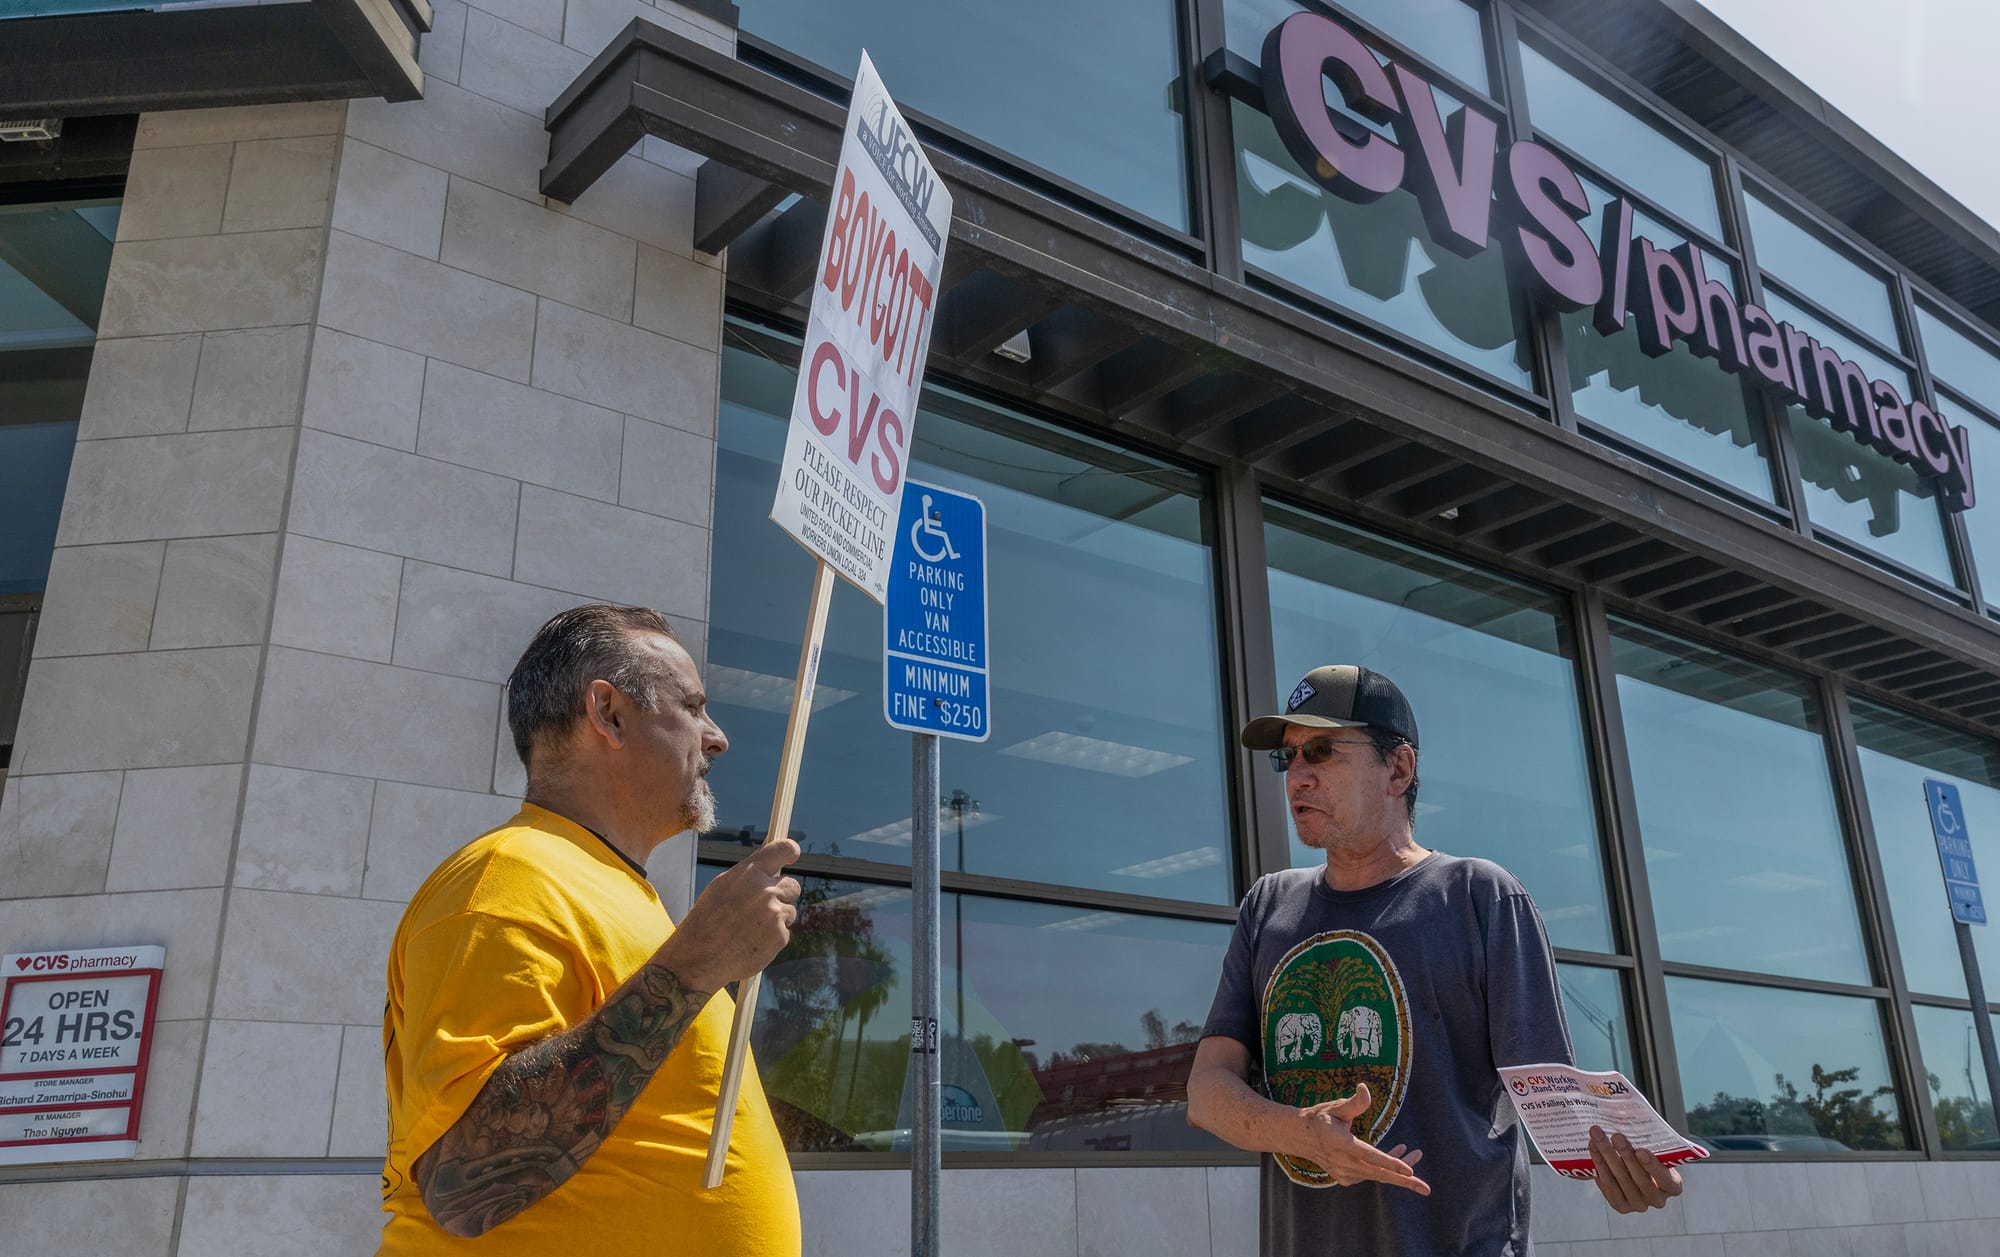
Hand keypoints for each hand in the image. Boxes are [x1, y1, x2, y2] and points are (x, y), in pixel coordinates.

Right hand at [660, 837, 801, 991]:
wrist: (699, 958)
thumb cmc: (707, 921)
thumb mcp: (722, 886)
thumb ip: (749, 870)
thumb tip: (766, 846)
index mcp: (749, 873)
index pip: (782, 849)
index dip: (791, 850)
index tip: (793, 853)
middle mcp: (765, 891)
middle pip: (792, 885)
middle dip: (782, 894)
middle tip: (763, 907)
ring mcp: (775, 914)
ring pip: (789, 911)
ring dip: (776, 919)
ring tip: (749, 929)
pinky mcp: (780, 936)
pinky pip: (784, 932)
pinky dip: (772, 938)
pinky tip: (751, 942)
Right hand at [1295, 1084, 1429, 1194]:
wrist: (1299, 1136)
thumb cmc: (1320, 1118)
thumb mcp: (1335, 1107)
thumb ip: (1354, 1102)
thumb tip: (1365, 1089)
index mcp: (1341, 1144)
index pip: (1370, 1156)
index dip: (1390, 1162)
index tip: (1409, 1171)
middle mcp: (1343, 1163)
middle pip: (1379, 1174)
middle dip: (1405, 1181)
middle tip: (1426, 1189)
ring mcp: (1344, 1173)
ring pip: (1378, 1174)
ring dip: (1399, 1168)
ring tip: (1416, 1153)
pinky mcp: (1346, 1178)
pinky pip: (1371, 1174)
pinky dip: (1386, 1168)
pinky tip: (1399, 1153)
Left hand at [1589, 1126, 1683, 1212]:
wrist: (1637, 1171)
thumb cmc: (1649, 1157)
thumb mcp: (1657, 1152)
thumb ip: (1651, 1145)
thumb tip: (1633, 1123)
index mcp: (1673, 1186)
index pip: (1665, 1179)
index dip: (1653, 1166)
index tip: (1641, 1151)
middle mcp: (1657, 1200)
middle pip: (1639, 1178)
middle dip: (1625, 1155)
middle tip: (1615, 1136)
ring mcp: (1639, 1205)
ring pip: (1620, 1181)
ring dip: (1606, 1157)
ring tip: (1597, 1138)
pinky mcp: (1621, 1206)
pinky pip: (1608, 1186)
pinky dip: (1599, 1167)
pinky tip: (1594, 1151)